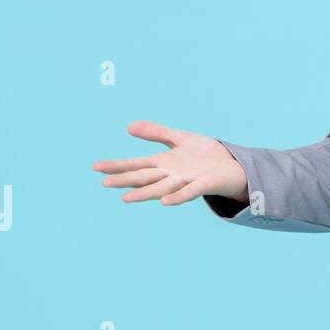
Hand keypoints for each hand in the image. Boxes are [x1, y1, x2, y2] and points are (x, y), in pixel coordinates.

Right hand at [93, 121, 248, 205]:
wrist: (233, 166)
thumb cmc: (206, 156)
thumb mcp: (180, 139)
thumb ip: (156, 133)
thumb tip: (129, 126)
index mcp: (164, 164)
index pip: (136, 164)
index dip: (118, 166)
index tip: (96, 167)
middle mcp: (172, 174)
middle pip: (144, 177)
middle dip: (125, 180)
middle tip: (104, 183)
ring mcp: (186, 180)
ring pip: (161, 188)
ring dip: (144, 193)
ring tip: (126, 198)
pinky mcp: (203, 183)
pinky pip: (189, 192)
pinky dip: (177, 196)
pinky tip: (165, 202)